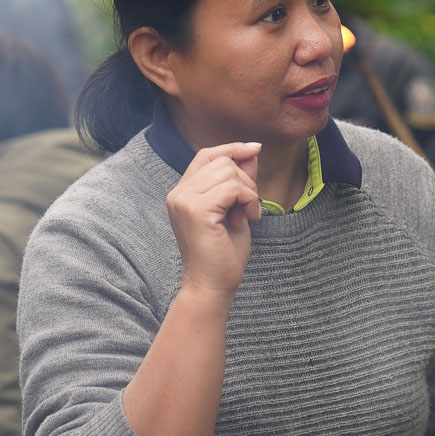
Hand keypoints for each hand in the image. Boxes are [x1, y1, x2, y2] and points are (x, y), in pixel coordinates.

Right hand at [166, 142, 262, 296]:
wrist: (212, 286)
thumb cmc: (223, 254)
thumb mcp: (235, 209)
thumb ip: (239, 182)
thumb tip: (251, 152)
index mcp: (183, 193)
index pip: (206, 155)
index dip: (232, 148)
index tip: (256, 149)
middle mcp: (178, 193)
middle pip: (221, 161)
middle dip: (246, 180)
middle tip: (249, 207)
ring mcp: (184, 201)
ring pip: (228, 171)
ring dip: (249, 191)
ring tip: (248, 215)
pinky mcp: (196, 210)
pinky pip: (232, 188)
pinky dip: (249, 200)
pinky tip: (249, 219)